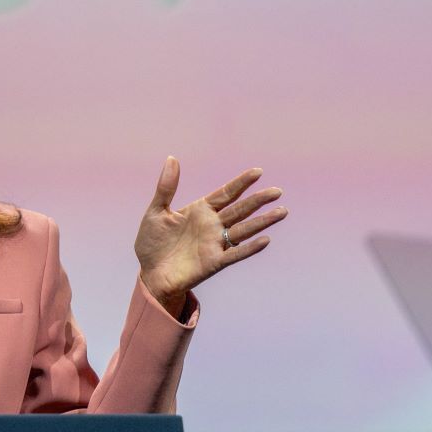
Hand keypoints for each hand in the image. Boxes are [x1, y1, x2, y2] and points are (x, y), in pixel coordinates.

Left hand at [135, 157, 286, 313]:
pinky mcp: (214, 262)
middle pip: (240, 209)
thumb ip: (166, 187)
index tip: (258, 172)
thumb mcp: (156, 212)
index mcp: (200, 211)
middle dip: (258, 200)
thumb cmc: (152, 243)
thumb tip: (172, 158)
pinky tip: (265, 240)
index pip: (225, 194)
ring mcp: (215, 244)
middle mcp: (212, 226)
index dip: (241, 183)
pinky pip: (235, 254)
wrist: (149, 273)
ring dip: (262, 222)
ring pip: (243, 230)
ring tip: (281, 211)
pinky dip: (249, 248)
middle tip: (277, 191)